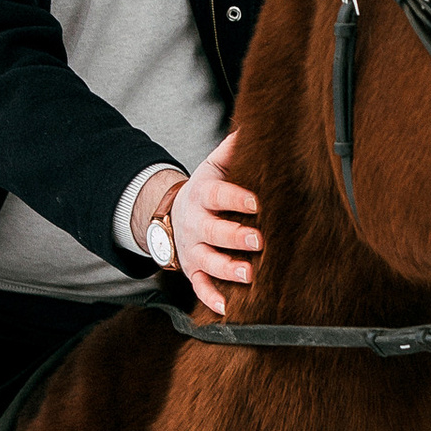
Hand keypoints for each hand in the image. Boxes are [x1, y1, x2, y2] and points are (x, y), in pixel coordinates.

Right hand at [170, 135, 261, 319]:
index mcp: (203, 194)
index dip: (235, 198)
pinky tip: (228, 309)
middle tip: (258, 241)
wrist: (172, 214)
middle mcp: (195, 224)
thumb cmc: (207, 190)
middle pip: (212, 232)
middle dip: (234, 238)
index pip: (217, 195)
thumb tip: (256, 122)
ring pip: (206, 262)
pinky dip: (211, 299)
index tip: (256, 202)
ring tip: (248, 275)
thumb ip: (234, 149)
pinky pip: (199, 287)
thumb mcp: (216, 165)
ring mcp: (192, 250)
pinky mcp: (193, 271)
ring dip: (226, 270)